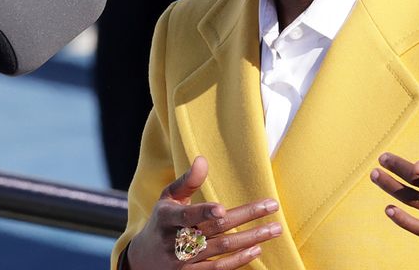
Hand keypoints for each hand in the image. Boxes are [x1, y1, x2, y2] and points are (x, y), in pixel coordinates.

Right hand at [125, 156, 282, 269]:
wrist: (144, 260)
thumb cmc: (161, 222)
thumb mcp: (167, 199)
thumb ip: (187, 181)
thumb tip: (202, 160)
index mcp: (168, 218)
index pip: (187, 215)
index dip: (203, 213)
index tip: (222, 209)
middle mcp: (176, 240)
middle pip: (215, 230)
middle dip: (246, 217)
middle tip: (272, 206)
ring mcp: (184, 261)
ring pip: (222, 250)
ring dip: (251, 239)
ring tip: (274, 229)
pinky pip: (218, 269)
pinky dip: (238, 260)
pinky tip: (257, 249)